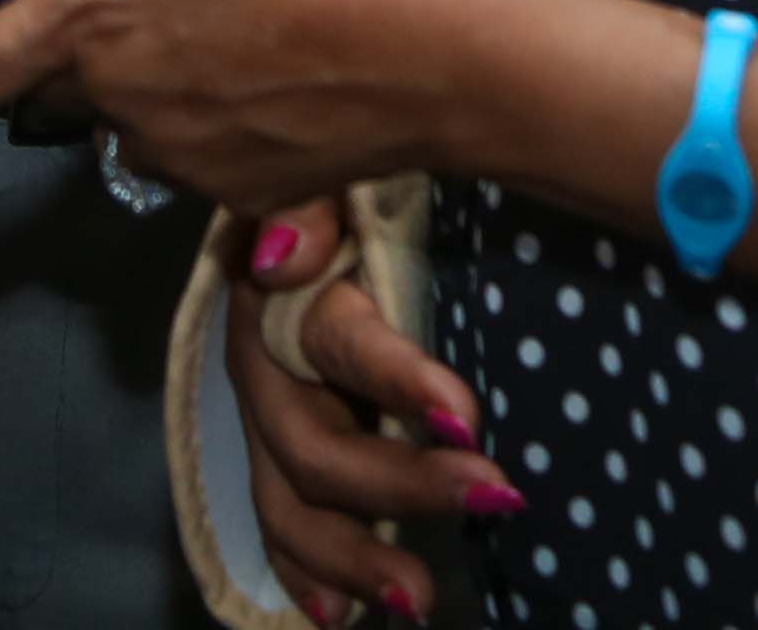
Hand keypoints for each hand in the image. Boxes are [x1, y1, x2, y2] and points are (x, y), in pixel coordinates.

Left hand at [0, 0, 519, 211]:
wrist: (447, 51)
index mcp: (89, 17)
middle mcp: (116, 101)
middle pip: (72, 79)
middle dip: (109, 39)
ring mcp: (177, 157)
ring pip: (142, 111)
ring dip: (176, 71)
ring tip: (270, 11)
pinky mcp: (239, 199)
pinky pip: (204, 148)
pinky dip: (233, 110)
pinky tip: (297, 66)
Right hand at [219, 195, 512, 628]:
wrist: (315, 208)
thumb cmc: (355, 187)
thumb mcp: (346, 172)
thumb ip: (312, 203)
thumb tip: (285, 257)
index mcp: (284, 296)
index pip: (337, 342)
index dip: (397, 379)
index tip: (466, 417)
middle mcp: (265, 369)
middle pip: (315, 447)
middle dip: (400, 485)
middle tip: (492, 495)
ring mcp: (269, 421)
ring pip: (292, 505)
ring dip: (353, 558)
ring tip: (418, 601)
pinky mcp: (282, 459)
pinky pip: (283, 526)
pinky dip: (310, 576)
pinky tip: (340, 617)